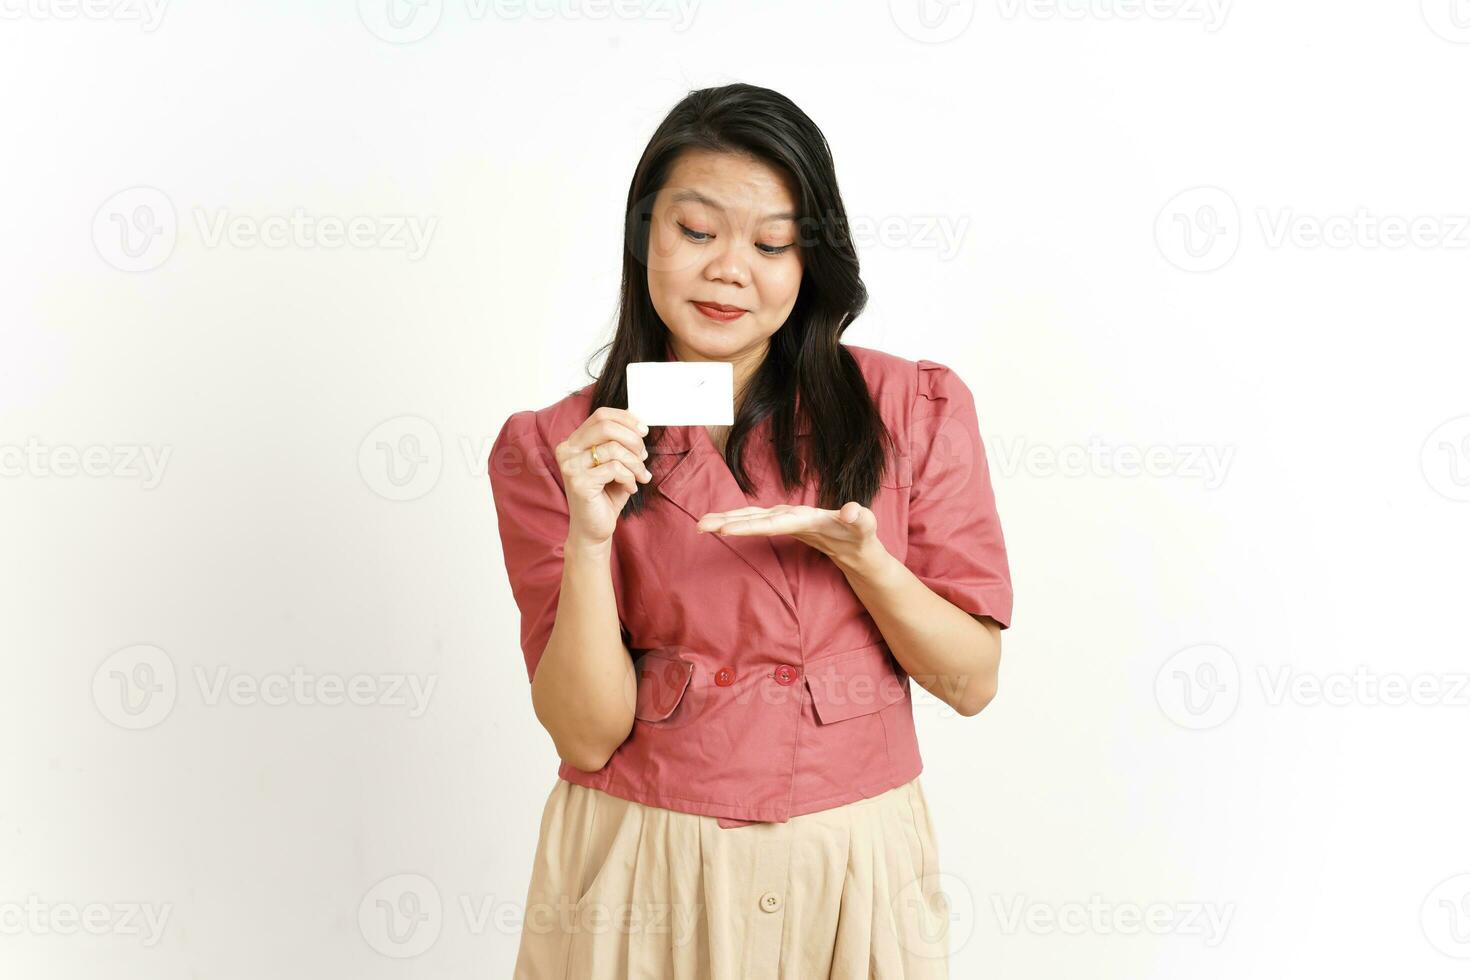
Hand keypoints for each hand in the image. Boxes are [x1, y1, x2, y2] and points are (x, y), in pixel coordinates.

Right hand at [555, 407, 651, 546]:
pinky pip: (615, 469)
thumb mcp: (615, 463)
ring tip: (640, 476)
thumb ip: (621, 443)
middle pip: (606, 426)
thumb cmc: (605, 495)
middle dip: (633, 440)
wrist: (594, 529)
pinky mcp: (579, 482)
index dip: (626, 418)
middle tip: (644, 456)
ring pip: (614, 449)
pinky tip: (630, 488)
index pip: (600, 415)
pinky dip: (630, 478)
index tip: (643, 430)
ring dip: (635, 463)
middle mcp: (567, 450)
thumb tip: (639, 426)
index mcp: (573, 442)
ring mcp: (570, 466)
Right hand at [695, 501, 887, 569]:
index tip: (728, 529)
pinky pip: (753, 522)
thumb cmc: (861, 534)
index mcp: (808, 516)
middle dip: (729, 519)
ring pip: (751, 517)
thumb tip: (852, 510)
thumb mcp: (866, 528)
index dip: (752, 526)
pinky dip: (735, 523)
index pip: (776, 522)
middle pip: (756, 516)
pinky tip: (718, 525)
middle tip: (701, 525)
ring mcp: (785, 518)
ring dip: (726, 520)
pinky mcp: (781, 524)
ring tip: (701, 525)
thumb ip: (861, 519)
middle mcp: (792, 514)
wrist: (857, 538)